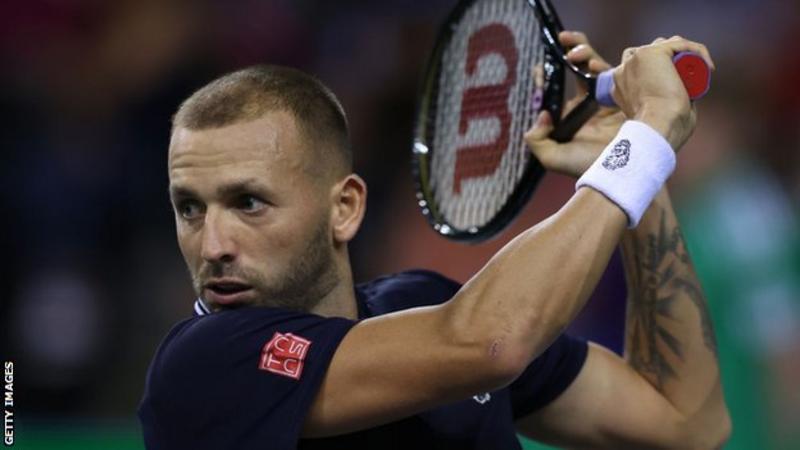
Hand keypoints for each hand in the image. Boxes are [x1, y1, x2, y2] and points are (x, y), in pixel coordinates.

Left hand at [525, 31, 625, 178]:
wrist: (619, 171)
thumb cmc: (585, 166)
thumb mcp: (551, 157)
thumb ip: (536, 139)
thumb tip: (542, 114)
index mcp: (569, 116)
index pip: (555, 91)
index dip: (545, 78)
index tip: (539, 68)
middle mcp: (586, 104)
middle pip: (577, 69)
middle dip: (571, 51)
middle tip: (562, 41)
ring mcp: (605, 98)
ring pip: (595, 66)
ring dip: (585, 54)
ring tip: (575, 54)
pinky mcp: (622, 96)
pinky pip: (612, 74)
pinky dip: (602, 66)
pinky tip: (594, 66)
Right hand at [610, 36, 714, 149]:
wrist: (657, 127)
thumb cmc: (660, 132)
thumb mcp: (655, 116)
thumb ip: (661, 107)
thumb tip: (687, 99)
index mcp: (620, 87)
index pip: (639, 69)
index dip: (660, 72)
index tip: (680, 84)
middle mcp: (623, 71)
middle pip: (650, 53)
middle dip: (670, 59)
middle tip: (691, 76)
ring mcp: (635, 59)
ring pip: (665, 45)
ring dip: (683, 54)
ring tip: (701, 71)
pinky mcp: (652, 52)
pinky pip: (680, 44)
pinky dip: (696, 51)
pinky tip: (708, 67)